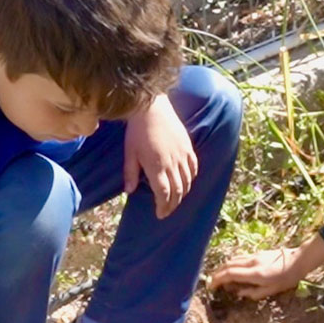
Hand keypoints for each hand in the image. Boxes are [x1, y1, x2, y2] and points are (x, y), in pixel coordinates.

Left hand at [124, 94, 197, 218]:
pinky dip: (191, 178)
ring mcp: (182, 155)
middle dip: (173, 205)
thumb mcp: (130, 153)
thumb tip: (129, 192)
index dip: (163, 207)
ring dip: (183, 194)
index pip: (164, 194)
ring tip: (176, 200)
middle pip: (177, 191)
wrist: (152, 108)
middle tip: (167, 211)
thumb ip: (130, 173)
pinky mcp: (188, 147)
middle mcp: (172, 163)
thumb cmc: (137, 131)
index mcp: (156, 167)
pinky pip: (193, 168)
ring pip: (187, 181)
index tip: (160, 214)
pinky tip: (187, 182)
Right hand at [209, 247, 323, 299]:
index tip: (212, 286)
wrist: (299, 260)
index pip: (230, 274)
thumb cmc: (287, 278)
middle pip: (228, 265)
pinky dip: (231, 263)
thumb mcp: (272, 290)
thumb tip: (239, 294)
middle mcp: (251, 262)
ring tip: (219, 276)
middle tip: (212, 282)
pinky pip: (239, 257)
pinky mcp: (257, 253)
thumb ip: (254, 293)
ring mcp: (254, 256)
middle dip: (217, 273)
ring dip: (223, 267)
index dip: (218, 280)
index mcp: (254, 273)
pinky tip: (232, 269)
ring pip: (233, 259)